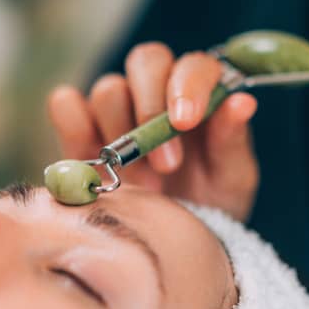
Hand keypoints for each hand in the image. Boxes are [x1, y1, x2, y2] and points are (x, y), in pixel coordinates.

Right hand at [48, 42, 258, 220]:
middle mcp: (157, 92)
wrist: (169, 247)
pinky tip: (94, 163)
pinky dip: (74, 122)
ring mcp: (116, 110)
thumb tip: (242, 101)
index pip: (193, 65)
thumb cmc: (209, 206)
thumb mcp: (231, 180)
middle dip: (151, 107)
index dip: (187, 85)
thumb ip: (233, 140)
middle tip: (166, 164)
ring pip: (108, 88)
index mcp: (199, 95)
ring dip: (122, 133)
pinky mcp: (81, 131)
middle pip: (146, 60)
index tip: (185, 122)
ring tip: (144, 186)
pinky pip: (65, 104)